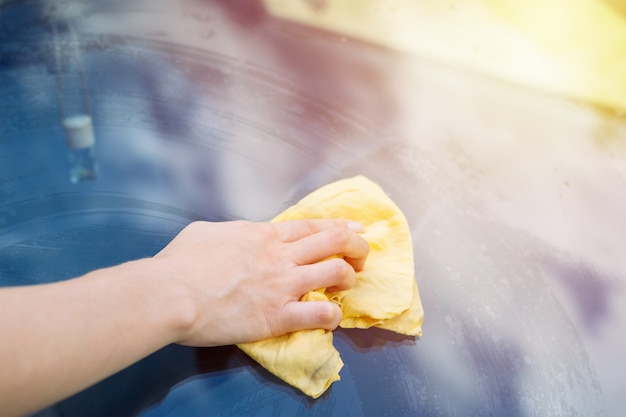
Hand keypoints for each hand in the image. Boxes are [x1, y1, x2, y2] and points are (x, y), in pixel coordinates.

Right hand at [153, 219, 368, 346]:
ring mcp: (282, 285)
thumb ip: (232, 232)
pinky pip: (319, 315)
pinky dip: (331, 316)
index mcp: (264, 235)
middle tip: (362, 255)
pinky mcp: (277, 316)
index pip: (313, 227)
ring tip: (347, 285)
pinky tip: (331, 317)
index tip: (357, 229)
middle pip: (333, 243)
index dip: (340, 227)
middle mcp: (280, 256)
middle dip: (356, 247)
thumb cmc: (181, 262)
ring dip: (348, 278)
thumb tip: (239, 236)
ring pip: (334, 273)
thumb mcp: (207, 232)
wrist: (171, 293)